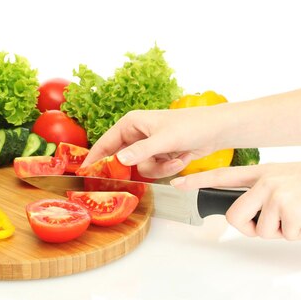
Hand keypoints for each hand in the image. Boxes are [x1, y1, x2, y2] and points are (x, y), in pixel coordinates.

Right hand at [82, 108, 223, 177]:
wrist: (216, 131)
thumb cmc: (191, 126)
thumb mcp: (164, 140)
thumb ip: (140, 151)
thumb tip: (119, 160)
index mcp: (131, 123)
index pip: (105, 142)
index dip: (94, 158)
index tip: (84, 174)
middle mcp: (137, 133)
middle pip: (121, 159)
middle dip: (134, 167)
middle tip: (135, 175)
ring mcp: (148, 146)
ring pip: (139, 168)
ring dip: (157, 168)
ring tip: (173, 159)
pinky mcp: (159, 155)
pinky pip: (154, 169)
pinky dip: (166, 168)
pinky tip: (180, 159)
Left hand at [170, 160, 300, 239]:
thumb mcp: (283, 177)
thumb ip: (261, 192)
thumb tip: (249, 217)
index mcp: (260, 172)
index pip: (220, 176)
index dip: (197, 181)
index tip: (176, 184)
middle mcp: (264, 182)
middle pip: (235, 217)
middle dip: (249, 229)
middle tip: (269, 226)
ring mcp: (275, 195)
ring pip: (262, 231)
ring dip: (281, 232)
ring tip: (298, 215)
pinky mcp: (290, 210)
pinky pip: (285, 236)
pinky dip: (299, 234)